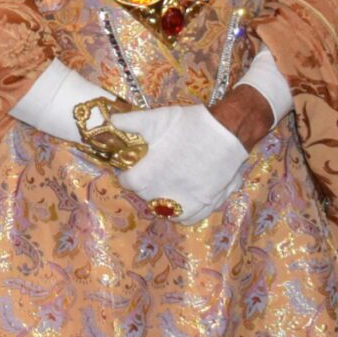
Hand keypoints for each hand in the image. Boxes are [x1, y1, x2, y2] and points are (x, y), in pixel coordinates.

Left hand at [110, 102, 250, 223]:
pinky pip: (188, 218)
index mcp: (148, 175)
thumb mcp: (156, 118)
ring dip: (161, 202)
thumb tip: (110, 121)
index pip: (128, 183)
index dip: (127, 174)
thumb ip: (130, 122)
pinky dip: (182, 213)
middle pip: (146, 197)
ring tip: (164, 187)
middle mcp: (165, 194)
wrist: (227, 130)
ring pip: (165, 211)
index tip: (131, 166)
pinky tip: (181, 200)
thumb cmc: (189, 125)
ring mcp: (187, 202)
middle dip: (144, 186)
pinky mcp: (206, 204)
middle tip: (150, 172)